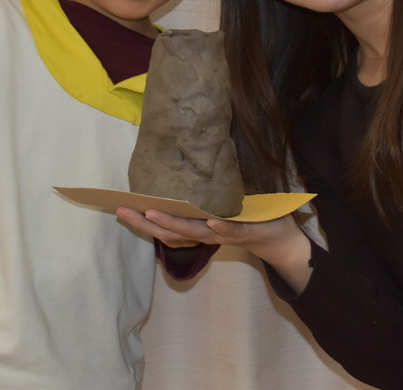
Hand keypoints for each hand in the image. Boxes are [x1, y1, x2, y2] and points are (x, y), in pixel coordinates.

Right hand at [116, 206, 314, 291]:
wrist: (281, 238)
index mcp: (199, 228)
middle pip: (170, 232)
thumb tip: (187, 164)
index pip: (166, 227)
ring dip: (172, 224)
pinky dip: (219, 229)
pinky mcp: (246, 233)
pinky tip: (209, 222)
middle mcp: (206, 235)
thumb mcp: (224, 203)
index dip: (143, 221)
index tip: (121, 207)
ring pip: (193, 232)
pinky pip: (230, 232)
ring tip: (151, 214)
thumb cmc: (251, 218)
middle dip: (144, 223)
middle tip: (121, 210)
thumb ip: (206, 192)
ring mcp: (224, 236)